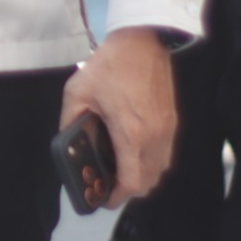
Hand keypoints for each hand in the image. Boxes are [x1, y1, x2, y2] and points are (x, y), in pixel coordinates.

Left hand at [61, 26, 177, 203]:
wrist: (142, 41)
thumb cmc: (109, 66)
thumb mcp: (78, 92)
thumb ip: (70, 122)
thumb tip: (67, 143)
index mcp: (131, 133)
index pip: (131, 182)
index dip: (117, 197)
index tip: (104, 199)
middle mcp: (154, 137)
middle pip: (149, 182)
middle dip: (129, 190)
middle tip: (110, 184)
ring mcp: (168, 130)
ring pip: (160, 169)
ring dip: (142, 176)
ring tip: (121, 170)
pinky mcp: (173, 121)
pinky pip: (166, 154)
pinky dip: (152, 161)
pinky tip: (135, 151)